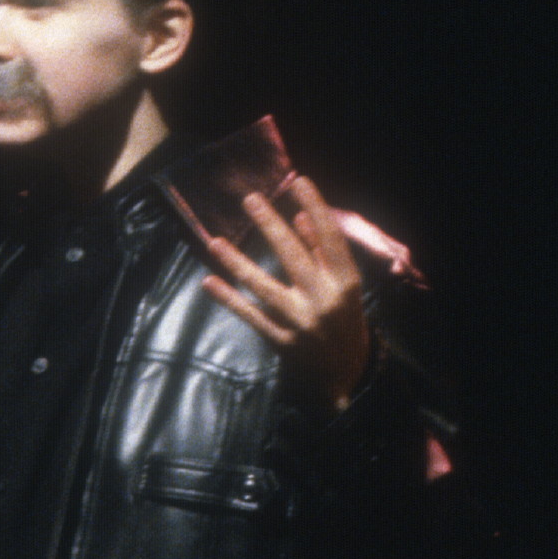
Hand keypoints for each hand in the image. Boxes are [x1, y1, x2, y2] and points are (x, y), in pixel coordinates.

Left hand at [167, 167, 372, 407]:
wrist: (347, 378)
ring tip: (215, 241)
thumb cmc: (344, 324)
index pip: (330, 238)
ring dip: (237, 262)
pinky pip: (251, 316)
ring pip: (264, 286)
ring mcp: (301, 322)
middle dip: (270, 225)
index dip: (316, 207)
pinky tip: (210, 281)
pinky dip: (230, 299)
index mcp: (346, 283)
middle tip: (250, 199)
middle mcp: (324, 299)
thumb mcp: (343, 288)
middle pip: (293, 255)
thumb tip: (301, 217)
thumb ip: (323, 254)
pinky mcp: (282, 342)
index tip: (299, 181)